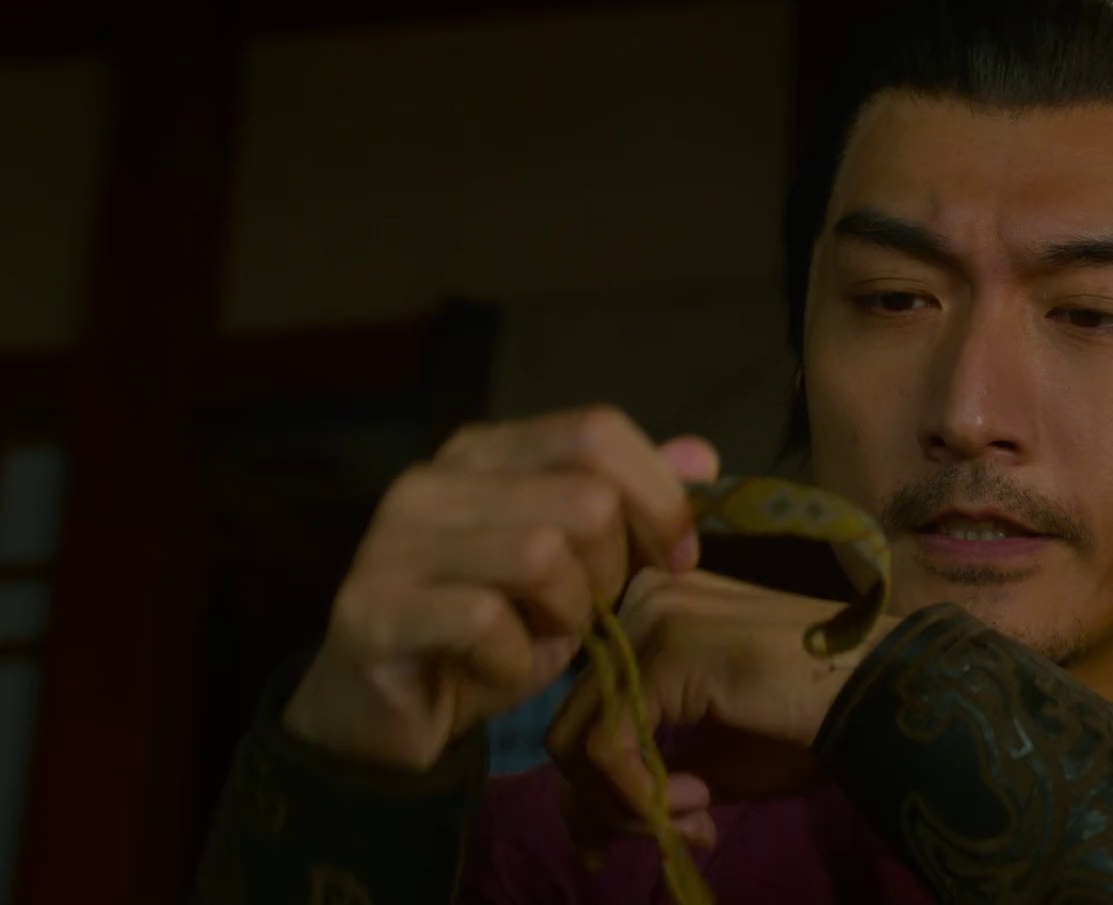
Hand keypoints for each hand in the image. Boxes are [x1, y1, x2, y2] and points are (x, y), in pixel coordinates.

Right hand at [283, 405, 719, 770]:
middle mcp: (432, 479)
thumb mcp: (578, 569)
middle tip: (588, 614)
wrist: (386, 717)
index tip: (677, 558)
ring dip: (566, 616)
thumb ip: (632, 507)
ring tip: (543, 638)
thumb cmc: (490, 634)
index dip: (658, 495)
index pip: (597, 431)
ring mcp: (392, 540)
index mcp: (484, 452)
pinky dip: (515, 661)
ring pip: (542, 555)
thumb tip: (703, 455)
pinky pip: (486, 621)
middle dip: (612, 570)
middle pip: (585, 498)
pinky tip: (500, 670)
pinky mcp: (373, 609)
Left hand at [546, 568, 898, 855]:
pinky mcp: (663, 650)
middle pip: (567, 729)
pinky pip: (607, 747)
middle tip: (681, 832)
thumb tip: (585, 831)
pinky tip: (701, 799)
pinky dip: (641, 794)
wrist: (878, 693)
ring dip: (628, 806)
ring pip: (576, 743)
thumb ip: (647, 779)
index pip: (581, 707)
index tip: (654, 828)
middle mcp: (638, 600)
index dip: (600, 786)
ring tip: (697, 816)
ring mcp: (648, 619)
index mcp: (648, 615)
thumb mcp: (708, 760)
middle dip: (611, 805)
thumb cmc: (809, 721)